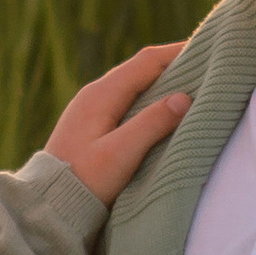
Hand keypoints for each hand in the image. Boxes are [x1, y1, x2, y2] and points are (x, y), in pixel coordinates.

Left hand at [45, 45, 191, 207]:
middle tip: (207, 65)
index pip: (146, 61)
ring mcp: (91, 109)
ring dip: (162, 83)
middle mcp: (94, 94)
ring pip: (134, 86)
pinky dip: (149, 99)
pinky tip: (163, 110)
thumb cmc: (83, 181)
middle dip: (173, 65)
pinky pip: (127, 101)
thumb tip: (184, 98)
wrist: (46, 205)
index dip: (178, 52)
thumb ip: (152, 124)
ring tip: (193, 85)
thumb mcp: (120, 154)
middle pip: (140, 69)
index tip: (209, 48)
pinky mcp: (92, 125)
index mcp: (101, 94)